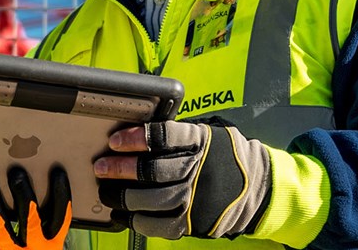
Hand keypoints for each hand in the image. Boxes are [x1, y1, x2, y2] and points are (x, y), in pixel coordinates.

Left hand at [0, 166, 71, 249]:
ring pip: (1, 226)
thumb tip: (32, 186)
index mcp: (51, 246)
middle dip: (23, 195)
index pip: (59, 219)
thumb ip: (46, 224)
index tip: (57, 173)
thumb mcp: (47, 245)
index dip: (61, 194)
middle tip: (16, 174)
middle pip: (30, 220)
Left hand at [94, 119, 270, 238]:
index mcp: (200, 142)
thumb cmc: (220, 156)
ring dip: (122, 195)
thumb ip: (176, 135)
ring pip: (151, 200)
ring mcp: (196, 198)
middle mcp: (198, 170)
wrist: (257, 187)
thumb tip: (132, 133)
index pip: (165, 137)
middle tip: (101, 167)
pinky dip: (134, 219)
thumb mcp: (205, 135)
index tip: (115, 140)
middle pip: (152, 171)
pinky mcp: (192, 222)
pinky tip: (121, 212)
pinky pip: (157, 224)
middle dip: (120, 169)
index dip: (136, 138)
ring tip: (105, 190)